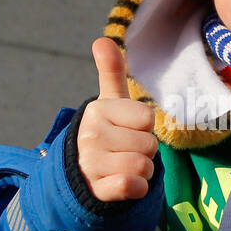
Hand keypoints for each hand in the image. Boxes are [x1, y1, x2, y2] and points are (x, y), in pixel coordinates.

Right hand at [77, 38, 158, 201]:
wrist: (81, 176)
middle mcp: (91, 135)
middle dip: (144, 152)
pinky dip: (136, 189)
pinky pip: (132, 187)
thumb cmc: (106, 134)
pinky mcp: (96, 190)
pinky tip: (122, 184)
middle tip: (125, 152)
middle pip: (148, 144)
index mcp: (98, 110)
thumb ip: (111, 72)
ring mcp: (91, 164)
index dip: (144, 128)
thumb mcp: (109, 103)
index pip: (147, 118)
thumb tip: (101, 40)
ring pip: (143, 167)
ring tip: (123, 167)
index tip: (127, 130)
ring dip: (143, 172)